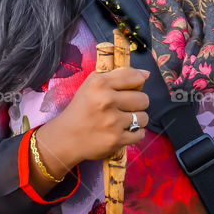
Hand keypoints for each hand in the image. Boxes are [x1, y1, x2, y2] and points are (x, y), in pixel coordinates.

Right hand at [35, 67, 150, 172]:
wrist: (67, 136)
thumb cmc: (82, 107)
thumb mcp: (91, 84)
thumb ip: (117, 75)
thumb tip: (146, 74)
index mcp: (100, 83)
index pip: (135, 77)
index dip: (137, 83)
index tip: (130, 89)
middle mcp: (107, 100)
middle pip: (143, 99)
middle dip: (137, 103)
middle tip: (125, 107)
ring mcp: (112, 122)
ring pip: (144, 117)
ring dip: (137, 119)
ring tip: (124, 120)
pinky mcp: (116, 140)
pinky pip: (140, 134)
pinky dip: (134, 133)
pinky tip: (123, 130)